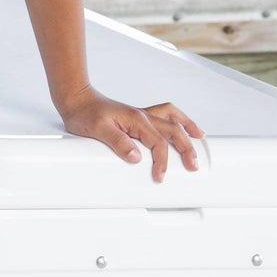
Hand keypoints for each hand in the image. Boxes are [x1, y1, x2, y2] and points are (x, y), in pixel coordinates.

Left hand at [57, 88, 202, 180]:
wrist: (76, 99)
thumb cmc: (85, 113)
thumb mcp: (99, 130)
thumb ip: (118, 142)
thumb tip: (136, 156)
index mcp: (136, 119)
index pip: (158, 143)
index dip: (162, 161)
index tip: (159, 176)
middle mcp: (142, 115)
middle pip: (172, 130)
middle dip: (186, 148)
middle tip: (194, 165)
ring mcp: (141, 115)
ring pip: (171, 119)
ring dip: (186, 127)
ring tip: (199, 137)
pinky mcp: (137, 117)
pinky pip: (163, 115)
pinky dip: (176, 119)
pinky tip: (179, 124)